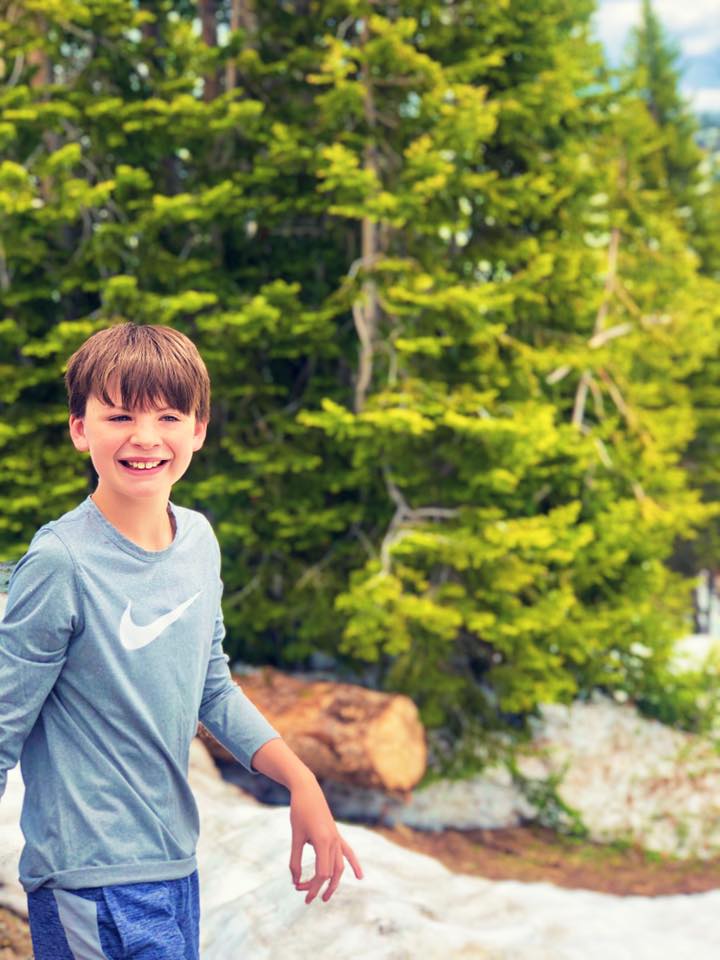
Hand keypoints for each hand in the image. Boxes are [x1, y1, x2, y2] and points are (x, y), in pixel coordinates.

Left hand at [288, 775, 362, 903]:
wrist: (307, 790)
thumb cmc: (299, 812)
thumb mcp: (296, 836)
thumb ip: (295, 860)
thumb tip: (295, 881)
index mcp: (323, 841)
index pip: (321, 873)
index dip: (312, 886)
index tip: (300, 891)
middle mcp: (334, 841)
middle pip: (331, 873)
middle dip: (319, 887)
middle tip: (306, 897)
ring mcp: (337, 838)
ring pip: (340, 866)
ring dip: (333, 882)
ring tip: (325, 896)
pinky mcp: (336, 834)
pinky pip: (348, 852)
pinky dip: (354, 864)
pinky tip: (360, 876)